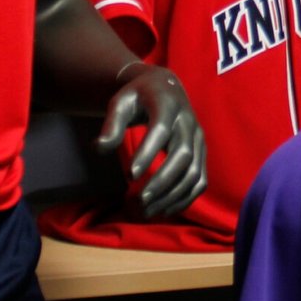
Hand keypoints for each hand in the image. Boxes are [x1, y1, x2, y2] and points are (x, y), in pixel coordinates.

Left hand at [95, 62, 206, 218]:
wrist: (165, 89)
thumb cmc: (138, 97)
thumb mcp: (120, 103)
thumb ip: (111, 125)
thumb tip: (99, 148)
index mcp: (168, 104)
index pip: (161, 129)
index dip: (148, 153)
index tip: (129, 176)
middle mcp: (188, 121)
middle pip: (183, 154)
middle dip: (162, 180)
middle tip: (139, 200)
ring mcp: (198, 139)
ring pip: (194, 171)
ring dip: (172, 195)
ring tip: (148, 210)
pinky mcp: (201, 153)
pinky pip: (200, 180)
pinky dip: (185, 198)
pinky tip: (164, 209)